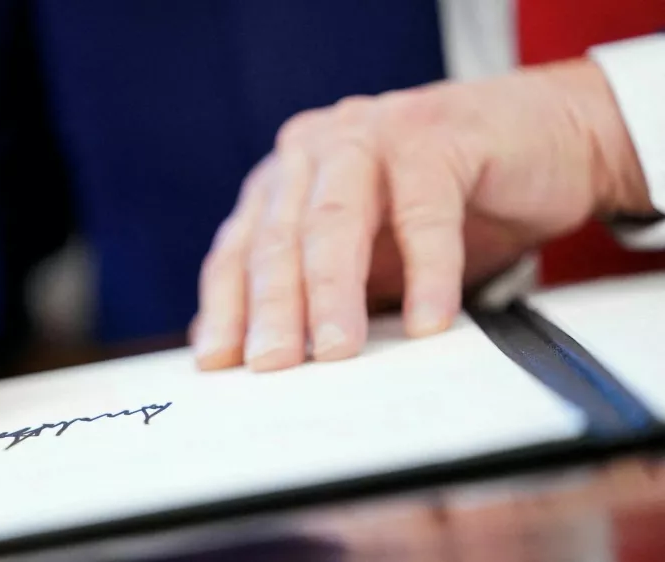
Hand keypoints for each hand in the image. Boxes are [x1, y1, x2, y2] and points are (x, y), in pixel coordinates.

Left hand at [194, 58, 653, 371]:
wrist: (542, 139)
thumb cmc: (445, 205)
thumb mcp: (368, 256)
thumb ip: (314, 292)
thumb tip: (250, 353)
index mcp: (286, 180)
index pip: (239, 250)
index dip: (226, 308)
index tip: (218, 364)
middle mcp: (315, 151)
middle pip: (280, 239)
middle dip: (271, 308)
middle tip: (270, 364)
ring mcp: (370, 134)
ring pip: (335, 221)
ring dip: (332, 290)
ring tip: (336, 351)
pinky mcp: (435, 135)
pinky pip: (424, 211)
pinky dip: (426, 270)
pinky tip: (427, 321)